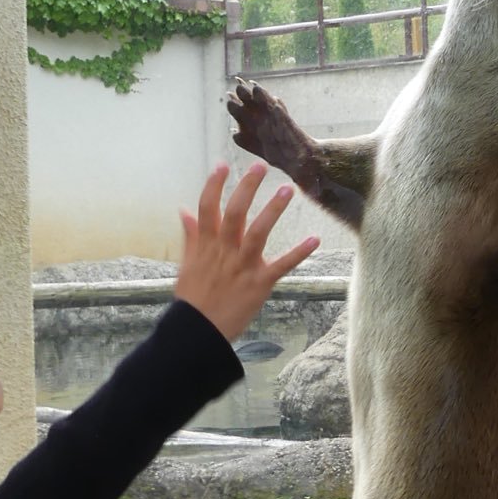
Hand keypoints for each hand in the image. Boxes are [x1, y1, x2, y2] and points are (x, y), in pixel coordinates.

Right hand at [173, 163, 318, 342]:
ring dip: (273, 210)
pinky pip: (281, 265)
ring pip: (258, 232)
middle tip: (260, 166)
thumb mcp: (187, 264)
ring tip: (287, 190)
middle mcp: (224, 251)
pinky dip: (299, 253)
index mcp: (206, 245)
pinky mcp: (259, 283)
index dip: (214, 185)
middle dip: (247, 187)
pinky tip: (314, 239)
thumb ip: (191, 236)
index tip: (222, 165)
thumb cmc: (193, 299)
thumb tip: (183, 210)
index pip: (207, 208)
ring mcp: (243, 266)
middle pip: (235, 212)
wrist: (198, 333)